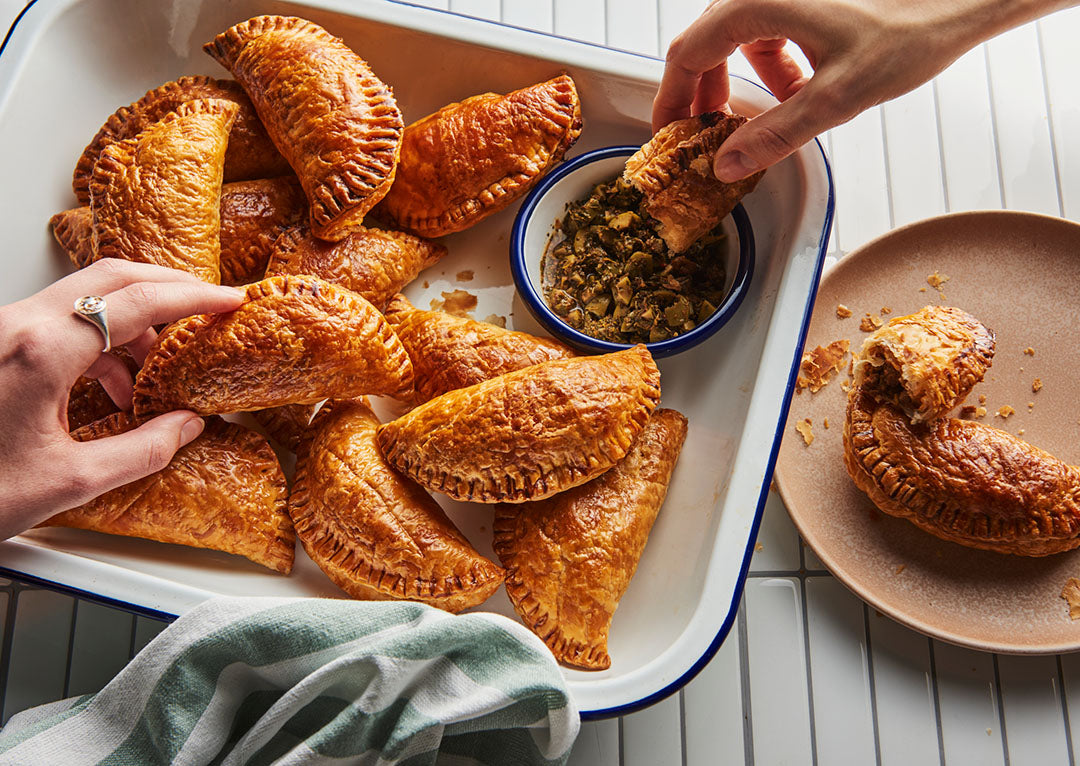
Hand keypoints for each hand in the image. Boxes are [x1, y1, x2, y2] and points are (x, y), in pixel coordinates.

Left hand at [0, 259, 243, 538]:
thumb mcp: (68, 482)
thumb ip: (140, 451)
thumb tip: (185, 427)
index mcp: (40, 351)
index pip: (137, 302)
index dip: (194, 297)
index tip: (229, 301)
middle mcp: (17, 326)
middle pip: (111, 278)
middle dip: (168, 289)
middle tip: (208, 307)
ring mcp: (2, 330)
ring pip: (86, 298)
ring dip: (133, 324)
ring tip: (159, 370)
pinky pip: (61, 322)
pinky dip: (100, 342)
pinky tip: (115, 386)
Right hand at [653, 0, 1072, 181]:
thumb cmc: (910, 28)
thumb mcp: (837, 96)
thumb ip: (775, 134)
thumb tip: (727, 165)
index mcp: (756, 2)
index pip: (688, 54)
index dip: (672, 100)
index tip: (669, 135)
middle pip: (705, 45)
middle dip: (703, 95)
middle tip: (705, 138)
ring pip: (735, 40)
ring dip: (740, 83)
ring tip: (760, 120)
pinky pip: (766, 31)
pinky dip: (770, 66)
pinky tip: (797, 90)